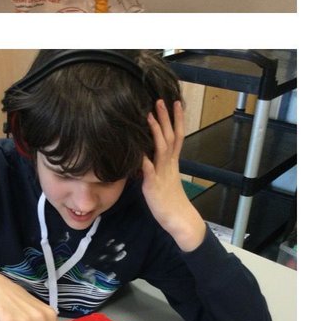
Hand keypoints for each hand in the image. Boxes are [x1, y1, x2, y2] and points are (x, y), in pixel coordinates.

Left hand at [141, 99, 206, 250]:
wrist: (181, 220)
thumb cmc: (172, 202)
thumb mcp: (166, 181)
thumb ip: (158, 167)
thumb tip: (148, 157)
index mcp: (173, 163)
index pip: (177, 136)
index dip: (177, 119)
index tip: (176, 102)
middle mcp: (169, 165)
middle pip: (170, 137)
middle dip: (166, 118)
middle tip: (161, 100)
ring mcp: (162, 174)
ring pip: (161, 148)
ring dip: (156, 131)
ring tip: (150, 115)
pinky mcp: (153, 186)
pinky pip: (148, 170)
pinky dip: (143, 159)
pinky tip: (138, 150)